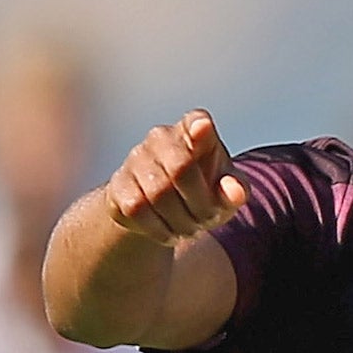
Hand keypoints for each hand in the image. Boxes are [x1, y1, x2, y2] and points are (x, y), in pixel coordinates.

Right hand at [106, 110, 246, 245]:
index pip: (196, 121)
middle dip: (200, 204)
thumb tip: (235, 191)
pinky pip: (137, 208)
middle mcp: (162, 137)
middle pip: (181, 169)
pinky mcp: (117, 183)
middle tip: (207, 220)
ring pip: (158, 193)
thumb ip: (235, 189)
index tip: (203, 127)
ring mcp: (136, 158)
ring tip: (190, 228)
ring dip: (181, 221)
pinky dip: (159, 228)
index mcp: (197, 132)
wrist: (164, 212)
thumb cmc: (206, 191)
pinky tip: (169, 231)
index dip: (198, 125)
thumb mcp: (227, 192)